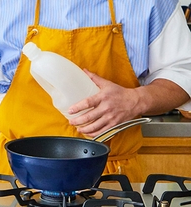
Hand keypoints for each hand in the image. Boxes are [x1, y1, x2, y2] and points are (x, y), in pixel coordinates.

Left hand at [68, 72, 190, 137]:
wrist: (135, 101)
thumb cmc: (120, 93)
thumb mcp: (107, 84)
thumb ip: (94, 78)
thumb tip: (84, 71)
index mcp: (103, 97)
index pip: (88, 103)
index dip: (78, 107)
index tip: (70, 110)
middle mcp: (106, 108)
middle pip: (90, 117)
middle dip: (78, 121)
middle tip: (71, 122)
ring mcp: (111, 118)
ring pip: (95, 127)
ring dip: (85, 129)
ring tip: (78, 129)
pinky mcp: (115, 125)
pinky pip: (103, 132)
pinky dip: (95, 135)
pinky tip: (89, 134)